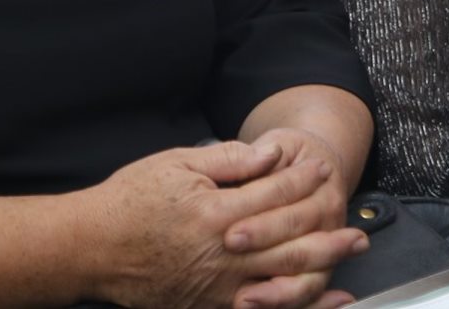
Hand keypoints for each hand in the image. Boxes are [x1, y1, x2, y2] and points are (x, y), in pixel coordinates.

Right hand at [80, 143, 367, 308]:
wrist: (90, 247)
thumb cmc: (131, 200)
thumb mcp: (176, 164)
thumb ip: (229, 160)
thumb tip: (272, 153)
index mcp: (216, 213)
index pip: (275, 194)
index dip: (302, 179)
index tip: (321, 168)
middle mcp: (221, 254)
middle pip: (290, 245)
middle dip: (329, 235)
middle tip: (358, 231)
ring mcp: (215, 286)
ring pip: (282, 283)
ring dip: (321, 272)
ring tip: (346, 264)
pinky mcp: (206, 306)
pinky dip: (291, 305)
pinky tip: (316, 301)